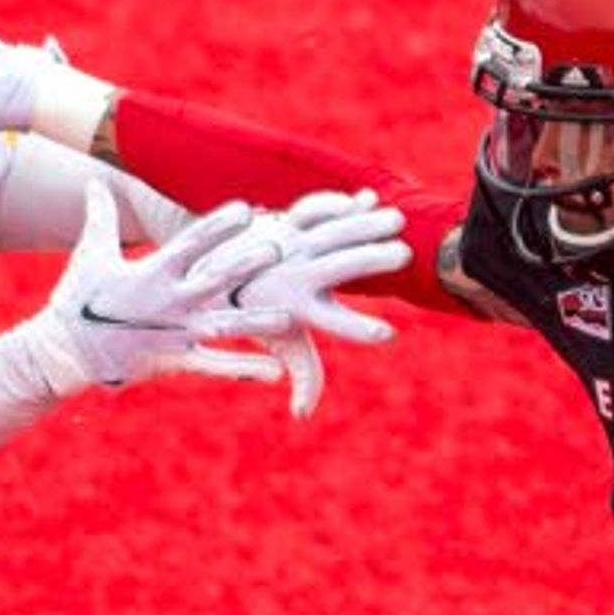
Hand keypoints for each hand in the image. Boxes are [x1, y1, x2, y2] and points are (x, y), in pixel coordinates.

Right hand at [14, 179, 301, 398]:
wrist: (66, 352)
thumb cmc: (79, 299)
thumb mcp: (90, 253)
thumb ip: (99, 215)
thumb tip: (96, 179)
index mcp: (152, 273)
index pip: (191, 245)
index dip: (218, 227)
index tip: (246, 209)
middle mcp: (169, 302)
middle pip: (215, 281)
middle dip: (246, 265)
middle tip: (278, 249)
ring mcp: (175, 334)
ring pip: (225, 326)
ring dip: (258, 322)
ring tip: (290, 317)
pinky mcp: (176, 360)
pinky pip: (215, 366)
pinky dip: (244, 369)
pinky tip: (276, 372)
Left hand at [228, 189, 410, 419]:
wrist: (211, 270)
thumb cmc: (255, 314)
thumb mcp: (281, 344)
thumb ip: (305, 375)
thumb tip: (302, 415)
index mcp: (297, 308)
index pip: (334, 323)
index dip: (361, 329)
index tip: (388, 335)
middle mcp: (296, 274)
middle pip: (339, 266)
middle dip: (370, 259)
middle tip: (403, 255)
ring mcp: (291, 244)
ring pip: (331, 231)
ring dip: (365, 224)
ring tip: (398, 220)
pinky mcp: (286, 221)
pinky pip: (314, 209)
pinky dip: (339, 204)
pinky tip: (367, 199)